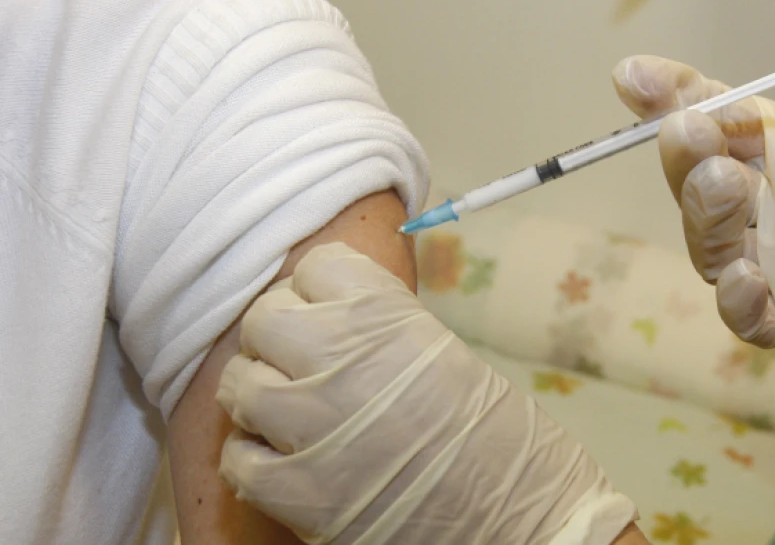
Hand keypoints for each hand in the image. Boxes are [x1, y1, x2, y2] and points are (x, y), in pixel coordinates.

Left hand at [214, 243, 637, 543]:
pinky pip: (237, 459)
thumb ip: (380, 329)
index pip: (314, 267)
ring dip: (260, 396)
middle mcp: (341, 357)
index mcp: (387, 315)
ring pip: (239, 384)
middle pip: (264, 319)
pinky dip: (255, 460)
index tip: (330, 314)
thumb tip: (328, 319)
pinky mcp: (297, 493)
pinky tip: (287, 463)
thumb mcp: (444, 354)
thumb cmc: (500, 439)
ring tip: (292, 415)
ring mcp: (313, 425)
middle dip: (279, 339)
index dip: (319, 292)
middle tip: (304, 365)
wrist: (525, 521)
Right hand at [612, 11, 774, 345]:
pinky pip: (750, 317)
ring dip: (702, 217)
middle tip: (694, 133)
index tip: (634, 78)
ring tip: (723, 184)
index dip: (669, 96)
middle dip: (682, 157)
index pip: (712, 114)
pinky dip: (737, 304)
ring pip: (710, 245)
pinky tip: (747, 278)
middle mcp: (770, 198)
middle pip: (695, 181)